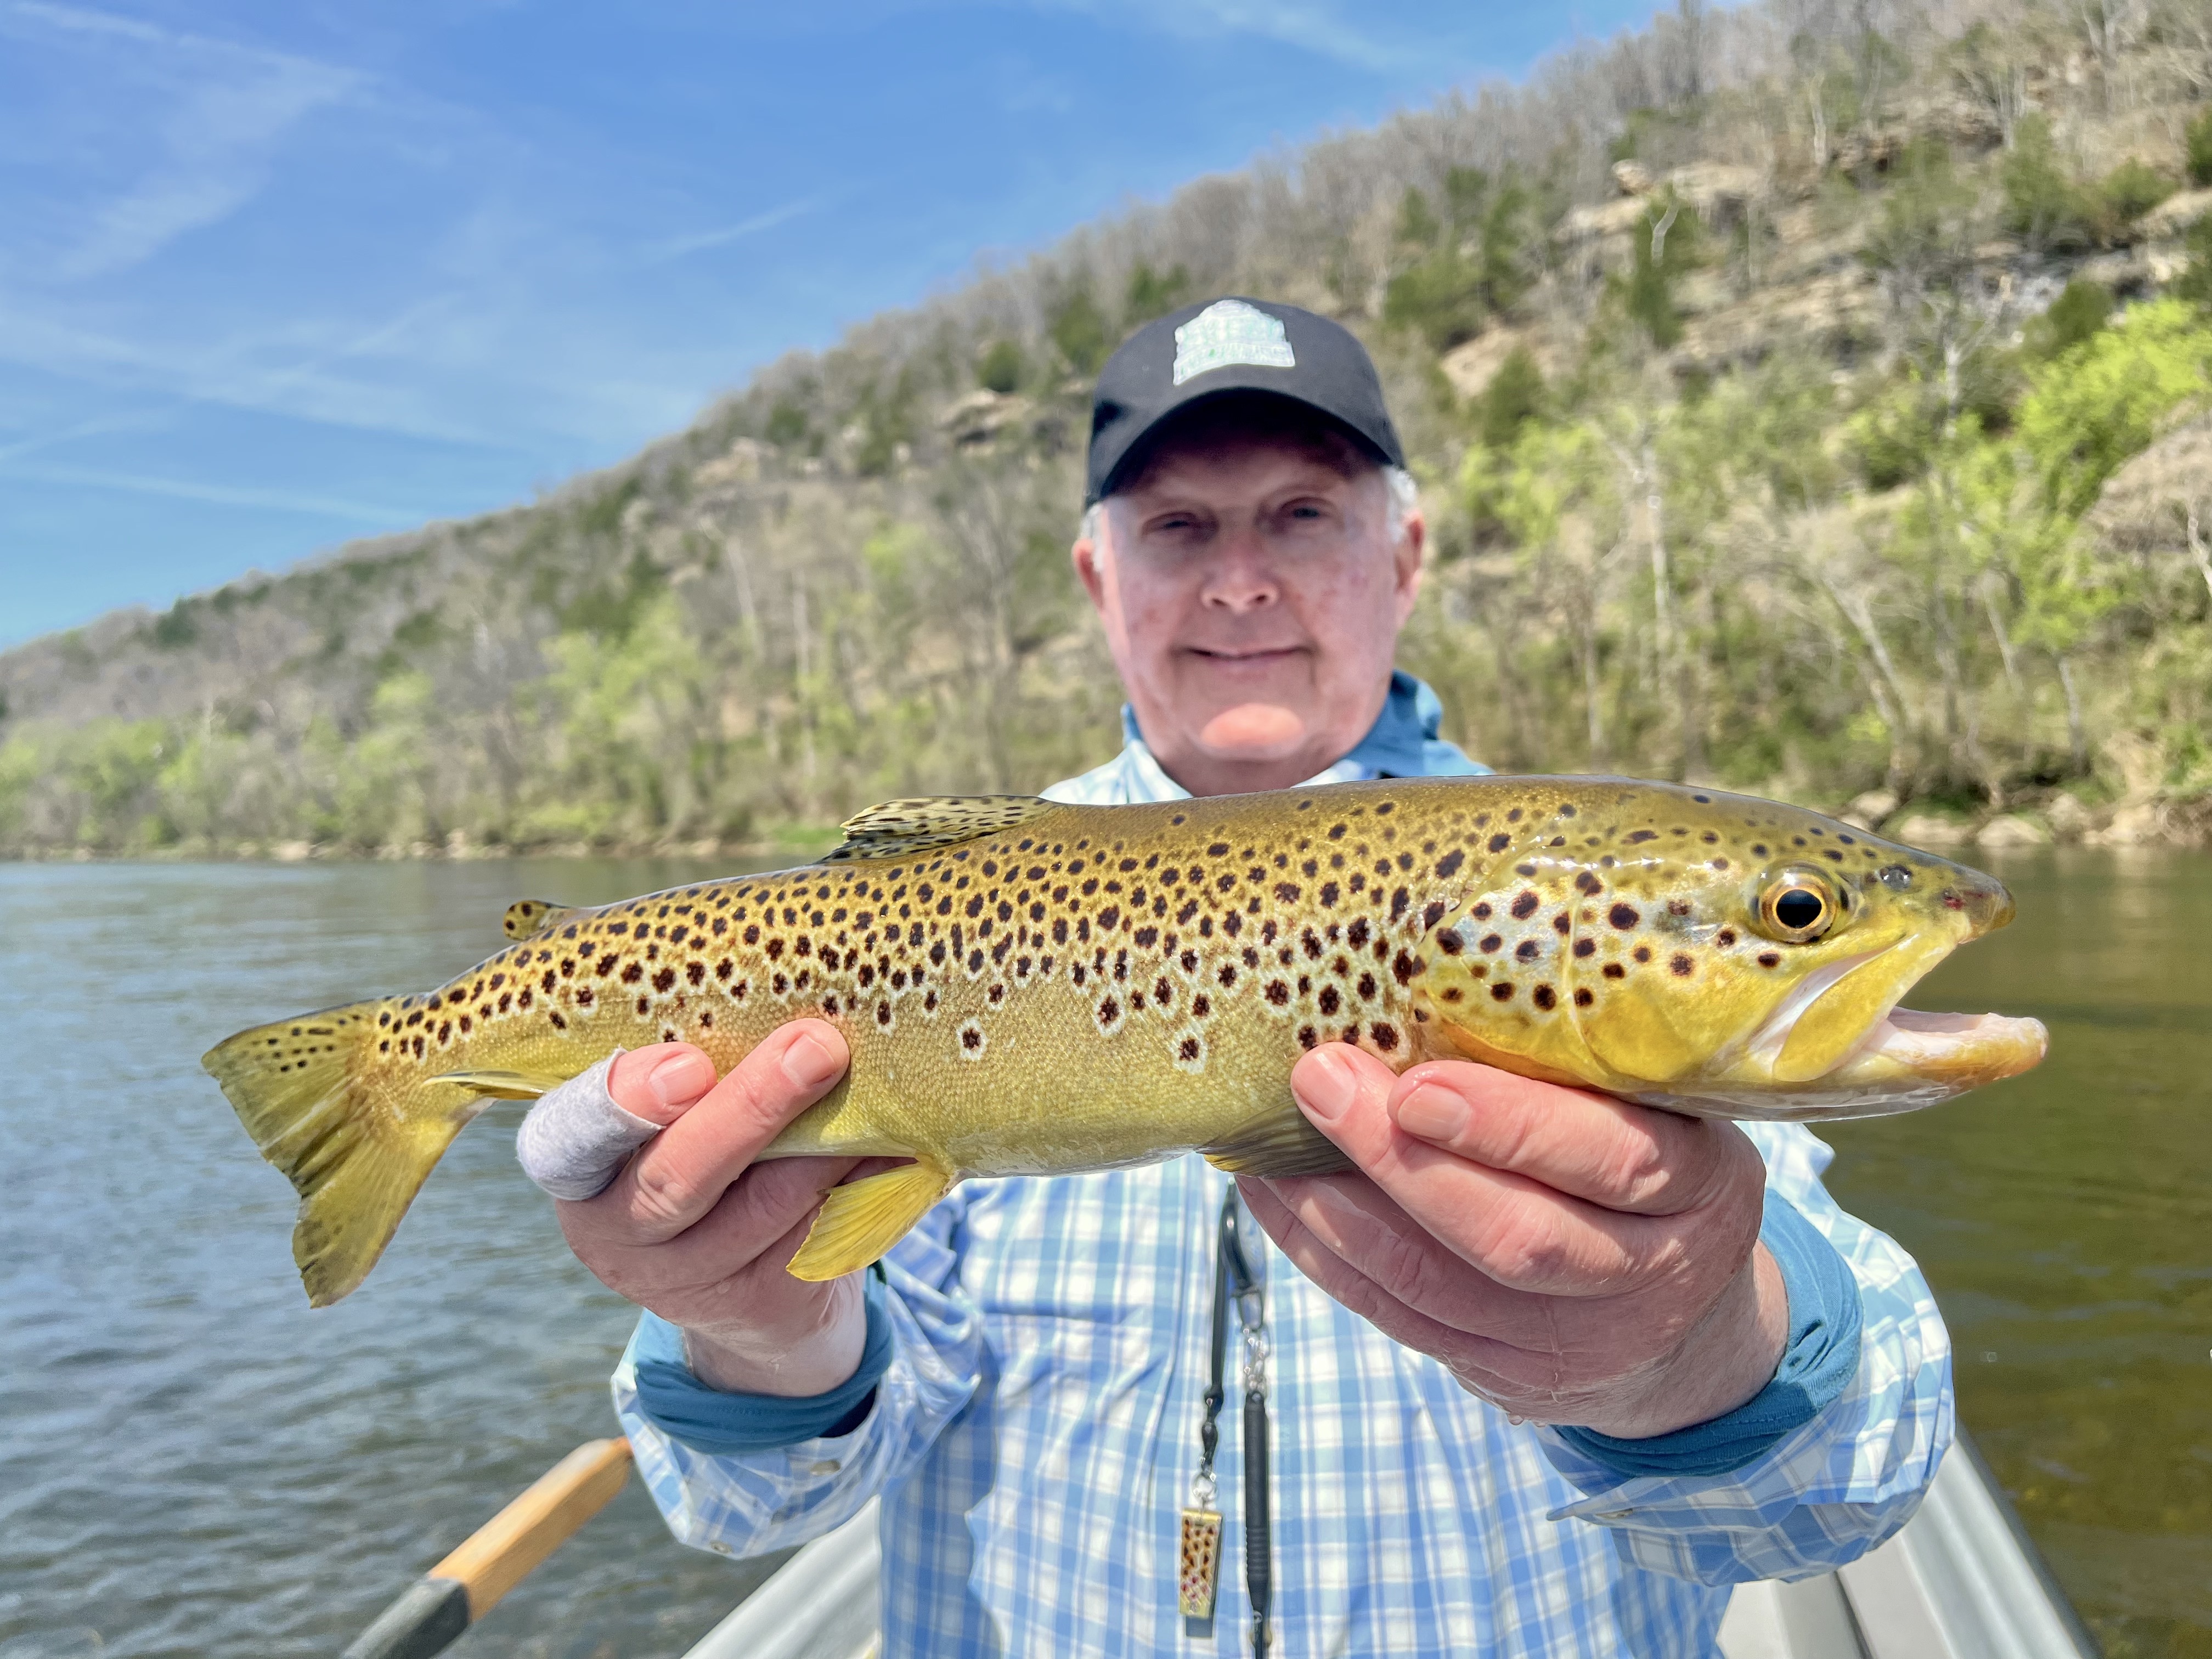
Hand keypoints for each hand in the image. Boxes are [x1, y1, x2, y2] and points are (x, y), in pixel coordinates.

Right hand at [554, 1021, 872, 1396]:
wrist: (748, 1283)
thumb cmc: (709, 1152)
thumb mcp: (678, 1111)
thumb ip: (699, 1066)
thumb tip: (784, 992)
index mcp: (576, 1163)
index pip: (570, 1135)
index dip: (624, 1102)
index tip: (690, 1067)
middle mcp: (616, 1230)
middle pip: (678, 1176)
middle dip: (753, 1106)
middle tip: (817, 1048)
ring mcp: (681, 1281)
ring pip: (763, 1207)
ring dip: (827, 1144)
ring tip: (875, 1089)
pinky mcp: (753, 1305)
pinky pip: (816, 1236)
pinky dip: (862, 1184)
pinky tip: (898, 1147)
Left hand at [1240, 1046, 1788, 1438]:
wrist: (1689, 1323)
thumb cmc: (1650, 1163)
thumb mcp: (1657, 1108)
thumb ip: (1580, 1066)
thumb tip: (1425, 976)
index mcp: (1700, 1185)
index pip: (1613, 1159)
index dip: (1510, 1126)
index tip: (1416, 1081)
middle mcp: (1649, 1274)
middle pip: (1514, 1235)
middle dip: (1401, 1161)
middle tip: (1319, 1082)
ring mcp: (1575, 1342)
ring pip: (1439, 1288)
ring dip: (1339, 1214)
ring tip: (1272, 1145)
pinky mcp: (1506, 1376)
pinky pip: (1401, 1320)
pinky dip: (1328, 1256)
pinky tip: (1278, 1200)